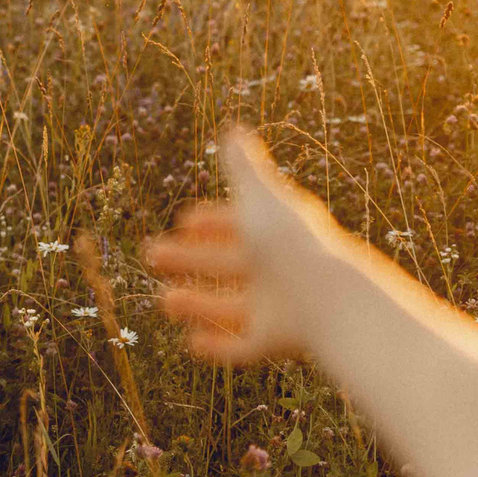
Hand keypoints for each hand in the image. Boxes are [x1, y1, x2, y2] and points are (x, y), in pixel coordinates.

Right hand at [144, 124, 348, 363]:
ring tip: (163, 302)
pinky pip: (242, 348)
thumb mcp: (260, 198)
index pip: (238, 223)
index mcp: (274, 234)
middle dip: (188, 257)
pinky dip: (217, 347)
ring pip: (229, 307)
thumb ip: (243, 167)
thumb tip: (232, 128)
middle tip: (152, 254)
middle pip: (225, 263)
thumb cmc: (290, 242)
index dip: (212, 220)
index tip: (184, 219)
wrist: (325, 296)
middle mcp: (274, 270)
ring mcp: (275, 307)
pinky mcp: (274, 341)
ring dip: (196, 304)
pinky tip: (190, 343)